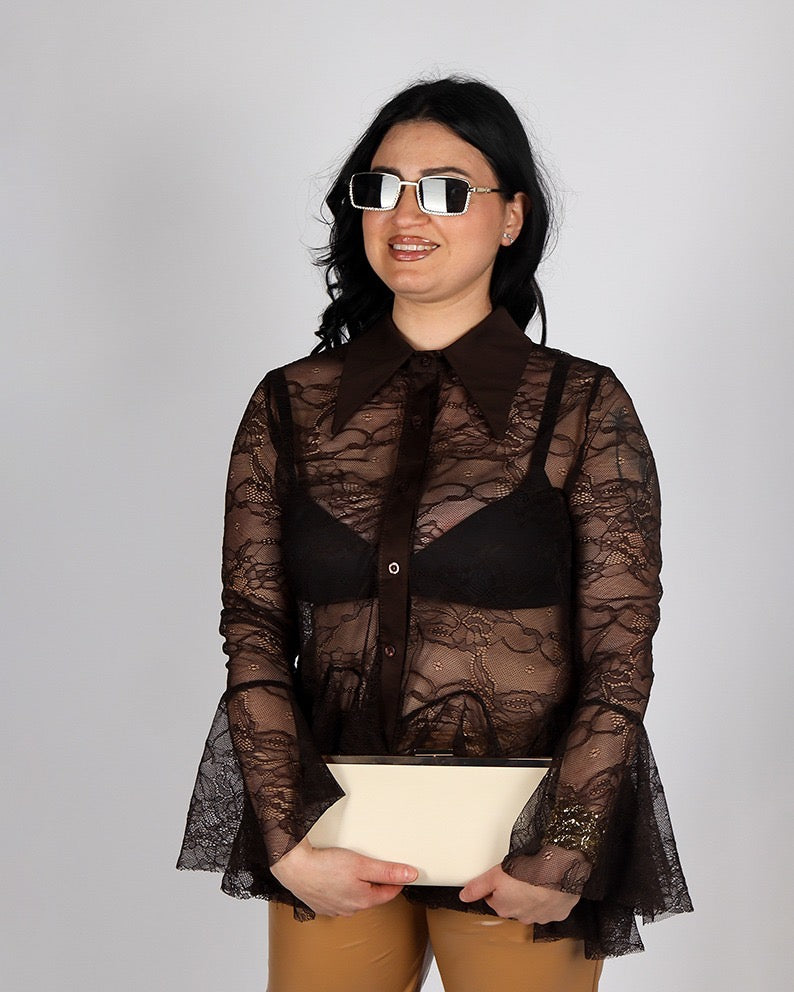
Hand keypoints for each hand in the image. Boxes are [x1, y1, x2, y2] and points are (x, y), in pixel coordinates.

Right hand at [269, 838, 418, 916]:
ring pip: (354, 896)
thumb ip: (387, 871)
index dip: (397, 879)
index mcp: (363, 901)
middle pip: (371, 894)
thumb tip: (411, 874)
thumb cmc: (325, 866)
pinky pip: (337, 896)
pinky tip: (335, 876)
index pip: (389, 892)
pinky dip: (340, 887)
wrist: (294, 867)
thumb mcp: (362, 864)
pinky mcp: (320, 904)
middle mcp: (350, 909)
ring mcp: (334, 908)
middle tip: (375, 864)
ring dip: (357, 884)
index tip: (401, 870)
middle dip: (376, 881)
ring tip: (353, 868)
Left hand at [459, 864, 579, 924]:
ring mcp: (540, 917)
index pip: (494, 898)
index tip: (504, 876)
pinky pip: (550, 907)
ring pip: (532, 906)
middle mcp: (520, 916)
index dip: (498, 885)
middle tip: (520, 875)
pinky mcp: (557, 914)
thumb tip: (464, 896)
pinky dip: (550, 899)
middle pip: (512, 903)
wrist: (558, 872)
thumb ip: (477, 887)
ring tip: (536, 878)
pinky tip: (549, 886)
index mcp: (503, 907)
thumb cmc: (528, 872)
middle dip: (515, 891)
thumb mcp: (495, 874)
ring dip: (532, 895)